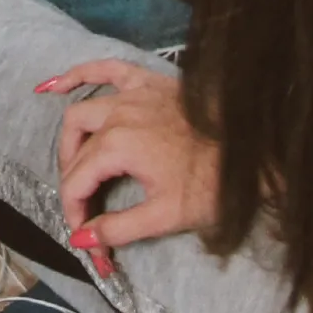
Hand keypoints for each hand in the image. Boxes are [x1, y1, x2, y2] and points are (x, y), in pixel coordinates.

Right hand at [42, 54, 222, 262]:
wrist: (256, 154)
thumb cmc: (214, 186)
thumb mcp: (165, 216)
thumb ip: (118, 228)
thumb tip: (81, 239)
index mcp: (116, 146)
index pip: (76, 183)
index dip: (75, 215)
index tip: (87, 241)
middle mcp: (116, 115)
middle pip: (74, 150)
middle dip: (72, 183)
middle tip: (85, 209)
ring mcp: (132, 95)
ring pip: (81, 112)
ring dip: (70, 140)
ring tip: (72, 164)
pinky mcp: (149, 84)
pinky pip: (106, 70)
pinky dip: (79, 75)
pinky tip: (57, 85)